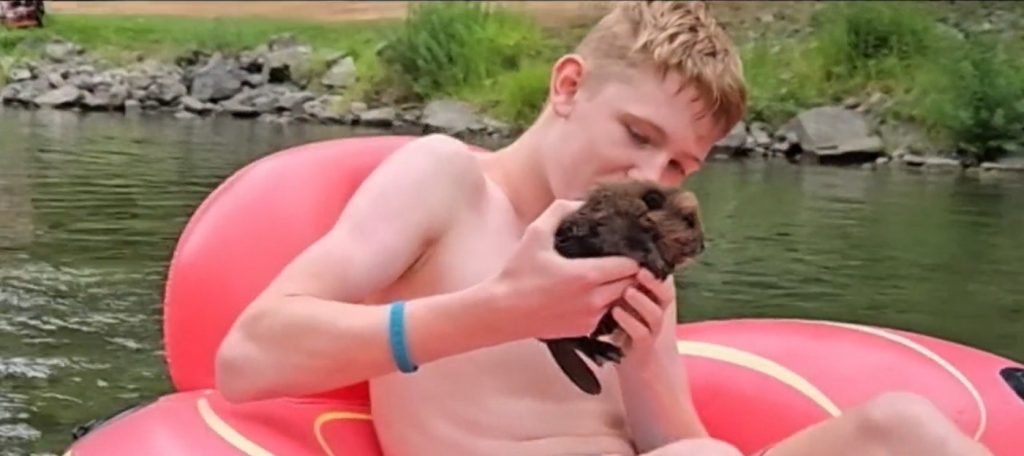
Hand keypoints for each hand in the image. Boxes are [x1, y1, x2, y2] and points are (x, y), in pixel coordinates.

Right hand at [489, 199, 639, 339]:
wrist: (503, 311)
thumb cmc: (518, 273)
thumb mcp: (535, 235)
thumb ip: (559, 212)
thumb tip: (580, 202)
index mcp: (587, 275)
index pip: (632, 266)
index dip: (632, 256)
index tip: (623, 249)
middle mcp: (594, 299)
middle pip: (632, 285)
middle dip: (629, 273)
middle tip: (618, 261)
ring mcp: (591, 318)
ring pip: (621, 301)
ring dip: (619, 290)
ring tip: (607, 278)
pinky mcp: (584, 330)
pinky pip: (607, 316)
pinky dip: (606, 306)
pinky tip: (591, 295)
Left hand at [612, 267, 673, 368]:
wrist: (640, 367)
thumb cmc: (627, 328)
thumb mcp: (627, 302)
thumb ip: (624, 284)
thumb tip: (610, 258)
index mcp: (656, 299)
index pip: (663, 278)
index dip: (655, 267)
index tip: (640, 255)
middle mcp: (658, 312)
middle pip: (666, 293)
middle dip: (654, 281)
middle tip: (639, 270)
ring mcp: (654, 330)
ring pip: (655, 314)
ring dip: (641, 301)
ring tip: (627, 292)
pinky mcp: (644, 347)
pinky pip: (642, 333)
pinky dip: (629, 322)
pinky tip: (616, 312)